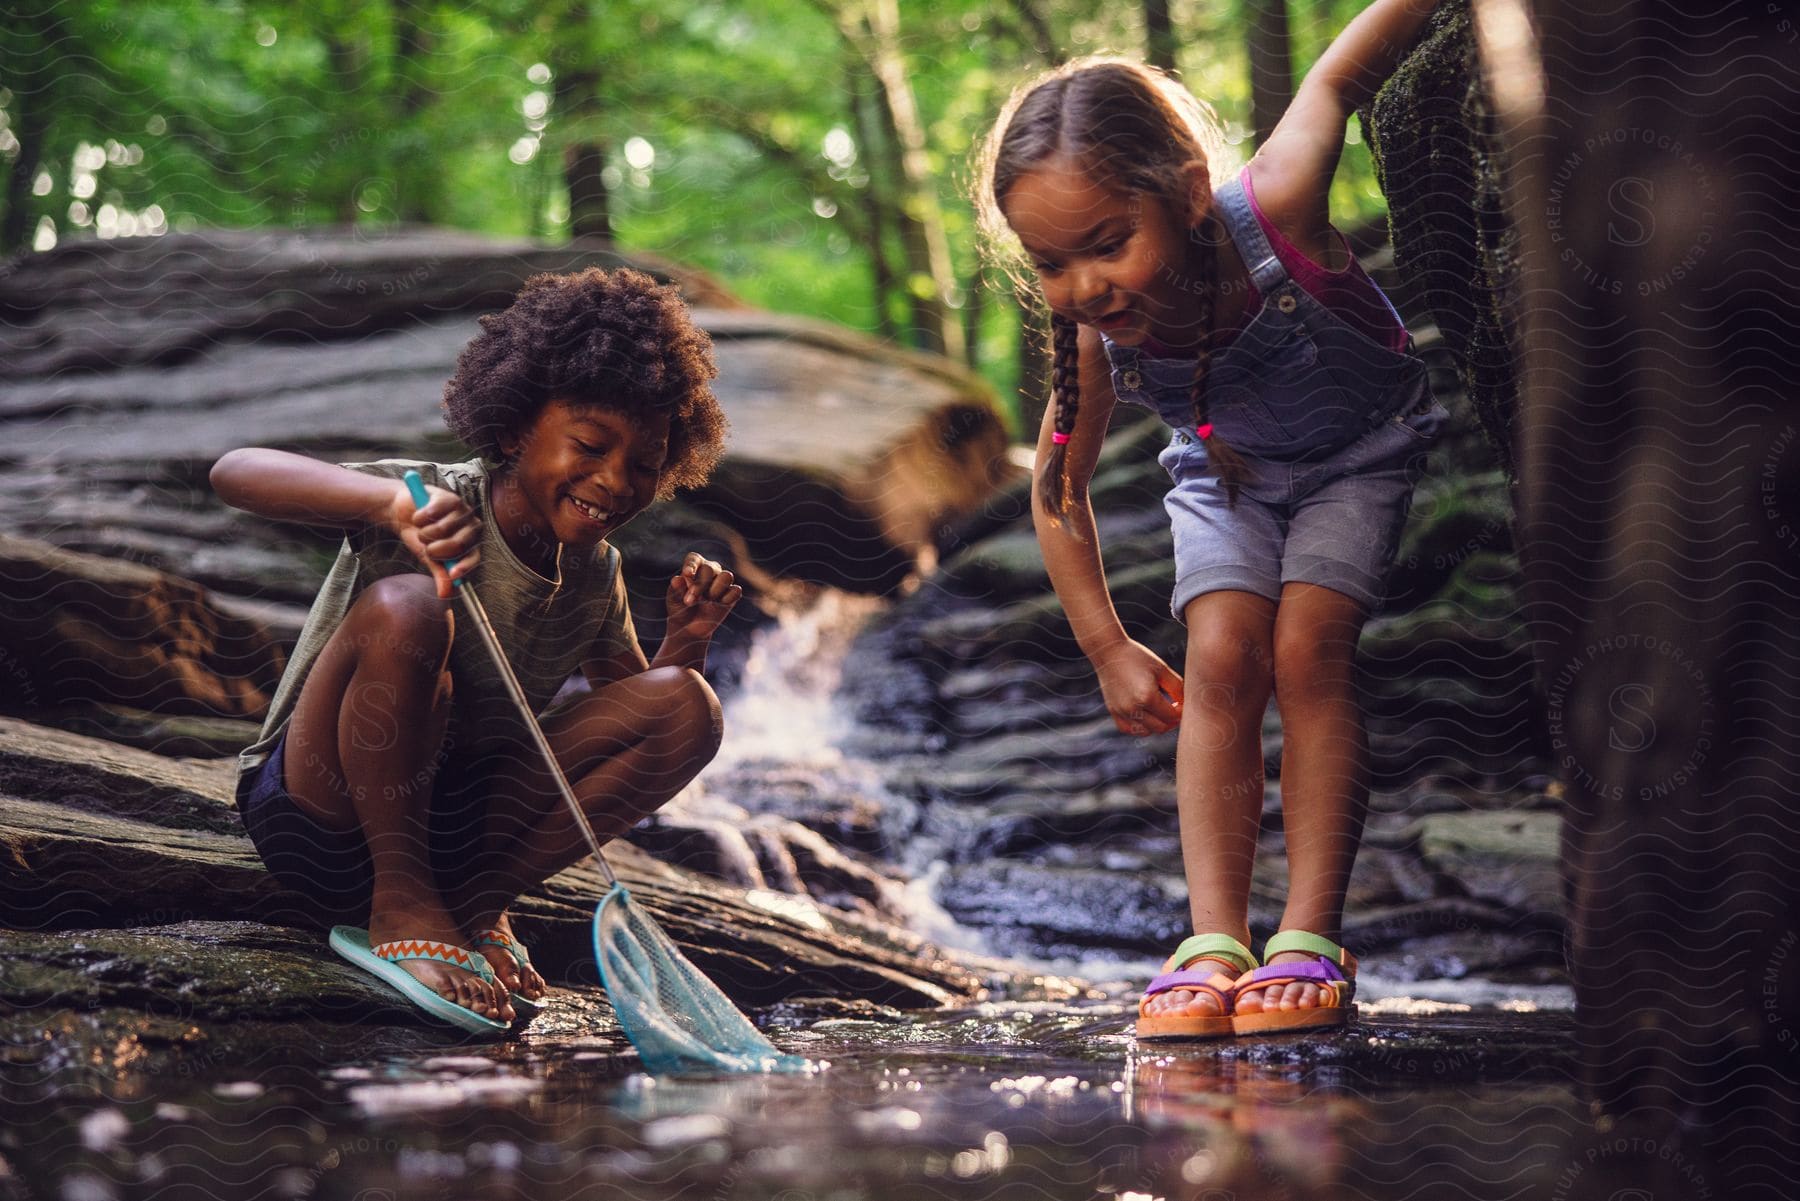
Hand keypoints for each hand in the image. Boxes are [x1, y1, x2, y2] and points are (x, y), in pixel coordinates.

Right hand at [388, 483, 480, 598]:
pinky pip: (432, 512)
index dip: (464, 566)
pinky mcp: (449, 497)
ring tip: (422, 529)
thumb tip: (446, 595)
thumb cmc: (422, 537)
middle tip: (426, 547)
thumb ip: (440, 574)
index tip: (453, 573)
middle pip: (457, 544)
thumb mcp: (430, 558)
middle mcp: (472, 527)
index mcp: (472, 545)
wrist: (405, 514)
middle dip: (435, 550)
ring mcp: (463, 511)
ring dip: (424, 533)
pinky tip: (419, 516)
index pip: (474, 557)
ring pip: (442, 529)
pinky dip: (419, 518)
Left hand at [663, 551, 741, 644]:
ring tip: (707, 601)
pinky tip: (718, 605)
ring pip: (726, 576)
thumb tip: (677, 579)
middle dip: (700, 586)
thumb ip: (675, 589)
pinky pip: (736, 591)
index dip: (692, 565)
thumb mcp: (673, 600)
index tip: (687, 574)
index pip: (694, 559)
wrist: (689, 628)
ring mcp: (721, 582)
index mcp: (694, 567)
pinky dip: (727, 598)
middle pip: (710, 569)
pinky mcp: (732, 595)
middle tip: (690, 601)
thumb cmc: (680, 609)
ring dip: (715, 590)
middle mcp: (710, 571)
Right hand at [1092, 640, 1183, 736]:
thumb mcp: (1162, 669)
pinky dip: (1139, 727)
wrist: (1109, 651)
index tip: (1182, 703)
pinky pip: (1129, 729)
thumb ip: (1177, 688)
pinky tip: (1145, 716)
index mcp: (1147, 696)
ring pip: (1146, 731)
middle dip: (1171, 721)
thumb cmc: (1138, 657)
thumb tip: (1186, 705)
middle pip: (1160, 727)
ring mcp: (1122, 711)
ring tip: (1160, 712)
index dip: (1181, 712)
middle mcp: (1133, 708)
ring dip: (1156, 726)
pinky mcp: (1113, 711)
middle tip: (1174, 709)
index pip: (1172, 716)